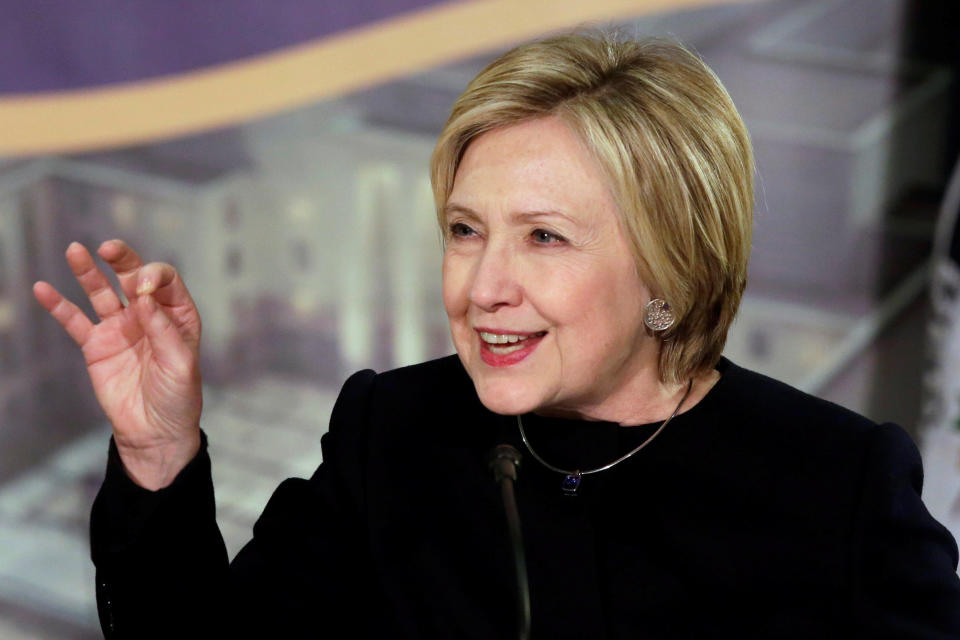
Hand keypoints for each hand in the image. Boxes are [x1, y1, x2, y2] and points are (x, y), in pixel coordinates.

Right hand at [33, 240, 202, 489]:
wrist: (154, 432)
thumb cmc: (178, 397)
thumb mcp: (181, 364)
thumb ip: (163, 330)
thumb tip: (142, 297)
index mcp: (177, 316)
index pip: (165, 282)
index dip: (154, 277)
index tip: (142, 290)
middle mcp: (148, 316)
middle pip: (133, 278)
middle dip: (123, 261)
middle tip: (110, 248)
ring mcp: (120, 328)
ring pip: (101, 293)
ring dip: (88, 272)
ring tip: (74, 250)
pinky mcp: (96, 345)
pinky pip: (75, 320)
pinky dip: (58, 305)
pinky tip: (43, 289)